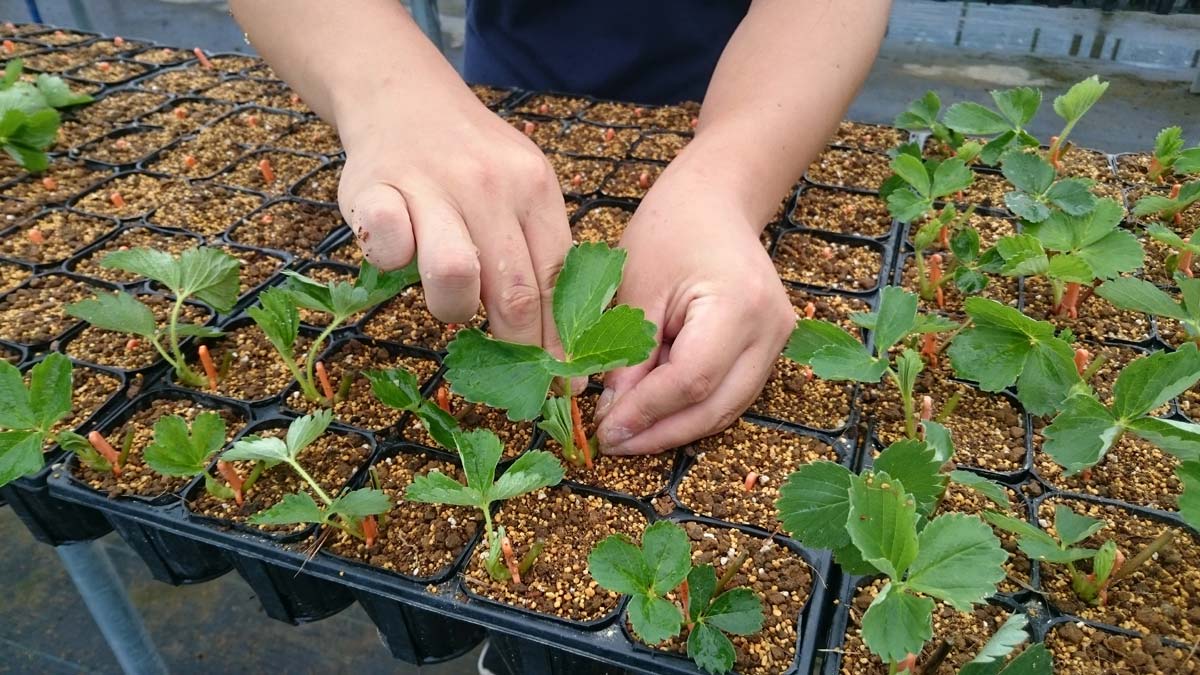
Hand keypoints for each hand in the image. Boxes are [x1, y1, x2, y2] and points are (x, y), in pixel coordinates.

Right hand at [334, 88, 570, 350]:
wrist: (403, 98)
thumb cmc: (472, 161)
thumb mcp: (521, 189)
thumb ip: (537, 249)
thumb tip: (560, 339)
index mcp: (533, 189)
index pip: (556, 280)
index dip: (560, 339)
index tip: (565, 381)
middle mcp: (488, 185)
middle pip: (514, 290)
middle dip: (517, 346)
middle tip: (513, 375)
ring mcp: (431, 184)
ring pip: (455, 275)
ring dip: (453, 308)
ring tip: (450, 300)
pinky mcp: (375, 187)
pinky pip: (387, 247)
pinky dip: (392, 264)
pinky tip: (399, 257)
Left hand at [594, 170, 794, 454]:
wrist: (714, 199)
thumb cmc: (670, 230)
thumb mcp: (637, 288)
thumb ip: (627, 354)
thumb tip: (613, 415)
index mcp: (738, 306)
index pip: (691, 380)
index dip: (646, 412)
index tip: (605, 429)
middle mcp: (770, 330)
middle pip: (716, 406)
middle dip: (661, 432)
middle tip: (613, 444)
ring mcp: (777, 341)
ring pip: (726, 409)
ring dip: (676, 428)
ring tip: (628, 436)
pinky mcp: (769, 348)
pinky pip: (729, 394)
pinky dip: (692, 410)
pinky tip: (654, 416)